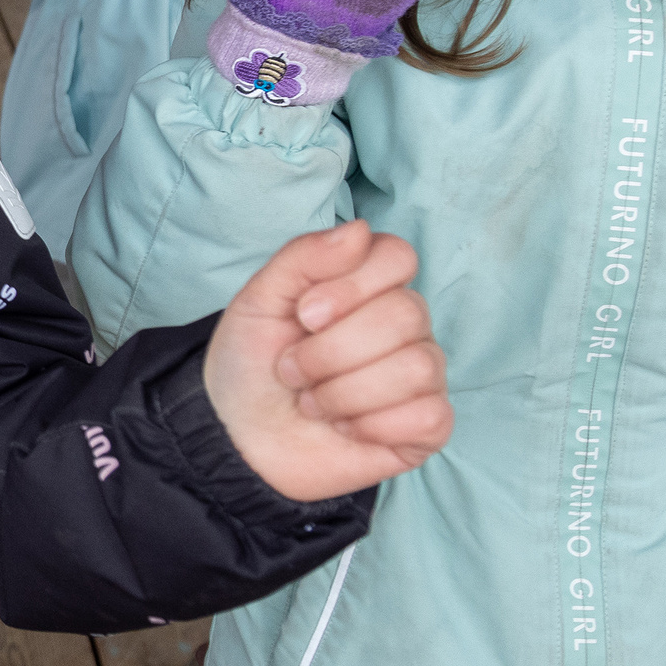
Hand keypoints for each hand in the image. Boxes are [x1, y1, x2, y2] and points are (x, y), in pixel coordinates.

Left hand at [202, 220, 451, 502]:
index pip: (398, 256)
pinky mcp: (426, 427)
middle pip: (405, 314)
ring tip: (311, 401)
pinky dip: (371, 425)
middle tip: (291, 369)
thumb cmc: (253, 363)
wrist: (238, 435)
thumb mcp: (259, 300)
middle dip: (331, 350)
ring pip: (417, 367)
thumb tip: (359, 230)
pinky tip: (343, 427)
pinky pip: (428, 416)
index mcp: (369, 286)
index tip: (305, 315)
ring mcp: (420, 376)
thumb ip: (304, 257)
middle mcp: (405, 325)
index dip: (351, 286)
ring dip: (345, 392)